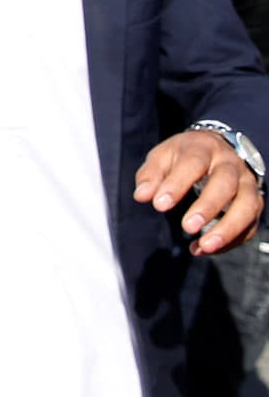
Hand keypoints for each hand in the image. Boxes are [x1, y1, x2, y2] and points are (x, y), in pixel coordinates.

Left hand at [134, 131, 263, 254]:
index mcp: (203, 148)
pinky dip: (232, 240)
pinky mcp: (255, 202)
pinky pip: (250, 224)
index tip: (160, 205)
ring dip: (228, 229)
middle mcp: (230, 164)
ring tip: (205, 246)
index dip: (177, 185)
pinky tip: (207, 248)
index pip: (193, 164)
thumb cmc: (185, 155)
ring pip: (247, 205)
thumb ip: (151, 176)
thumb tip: (142, 195)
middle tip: (187, 227)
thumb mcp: (163, 156)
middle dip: (208, 207)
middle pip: (225, 184)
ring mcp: (246, 183)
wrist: (216, 148)